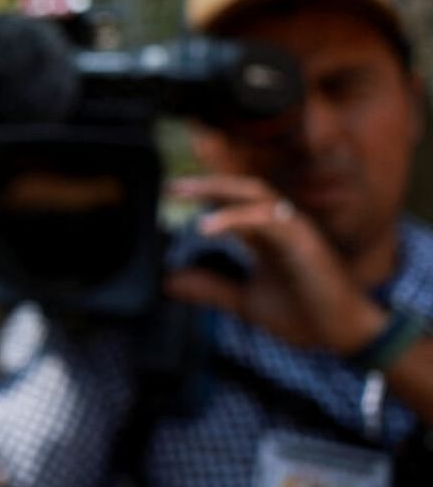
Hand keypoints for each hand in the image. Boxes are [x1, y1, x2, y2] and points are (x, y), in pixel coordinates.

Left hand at [166, 174, 384, 353]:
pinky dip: (235, 218)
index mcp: (268, 235)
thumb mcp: (247, 302)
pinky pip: (268, 219)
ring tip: (184, 193)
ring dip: (218, 190)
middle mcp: (282, 225)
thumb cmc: (306, 315)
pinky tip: (207, 227)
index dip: (204, 195)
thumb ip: (211, 289)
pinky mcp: (305, 242)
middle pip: (242, 189)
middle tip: (172, 186)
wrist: (348, 335)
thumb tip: (170, 283)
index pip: (233, 204)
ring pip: (256, 195)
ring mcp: (295, 230)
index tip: (170, 193)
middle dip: (206, 183)